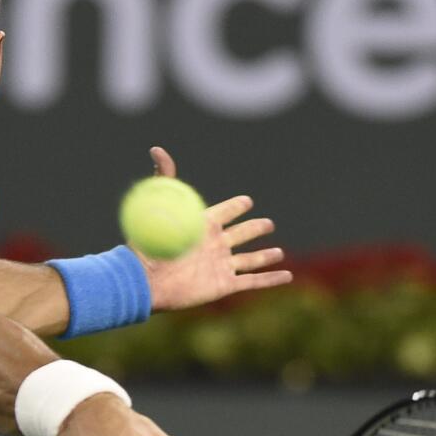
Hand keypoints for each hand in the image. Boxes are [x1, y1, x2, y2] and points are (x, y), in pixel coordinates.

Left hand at [139, 146, 291, 312]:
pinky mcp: (223, 286)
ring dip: (266, 255)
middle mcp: (213, 245)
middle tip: (268, 224)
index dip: (236, 207)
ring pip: (250, 259)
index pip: (225, 213)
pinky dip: (271, 279)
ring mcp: (220, 266)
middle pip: (241, 235)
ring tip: (278, 252)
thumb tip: (156, 149)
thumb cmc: (149, 244)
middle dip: (254, 229)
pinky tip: (287, 276)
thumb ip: (164, 177)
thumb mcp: (160, 205)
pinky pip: (253, 281)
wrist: (148, 282)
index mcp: (202, 225)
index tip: (246, 202)